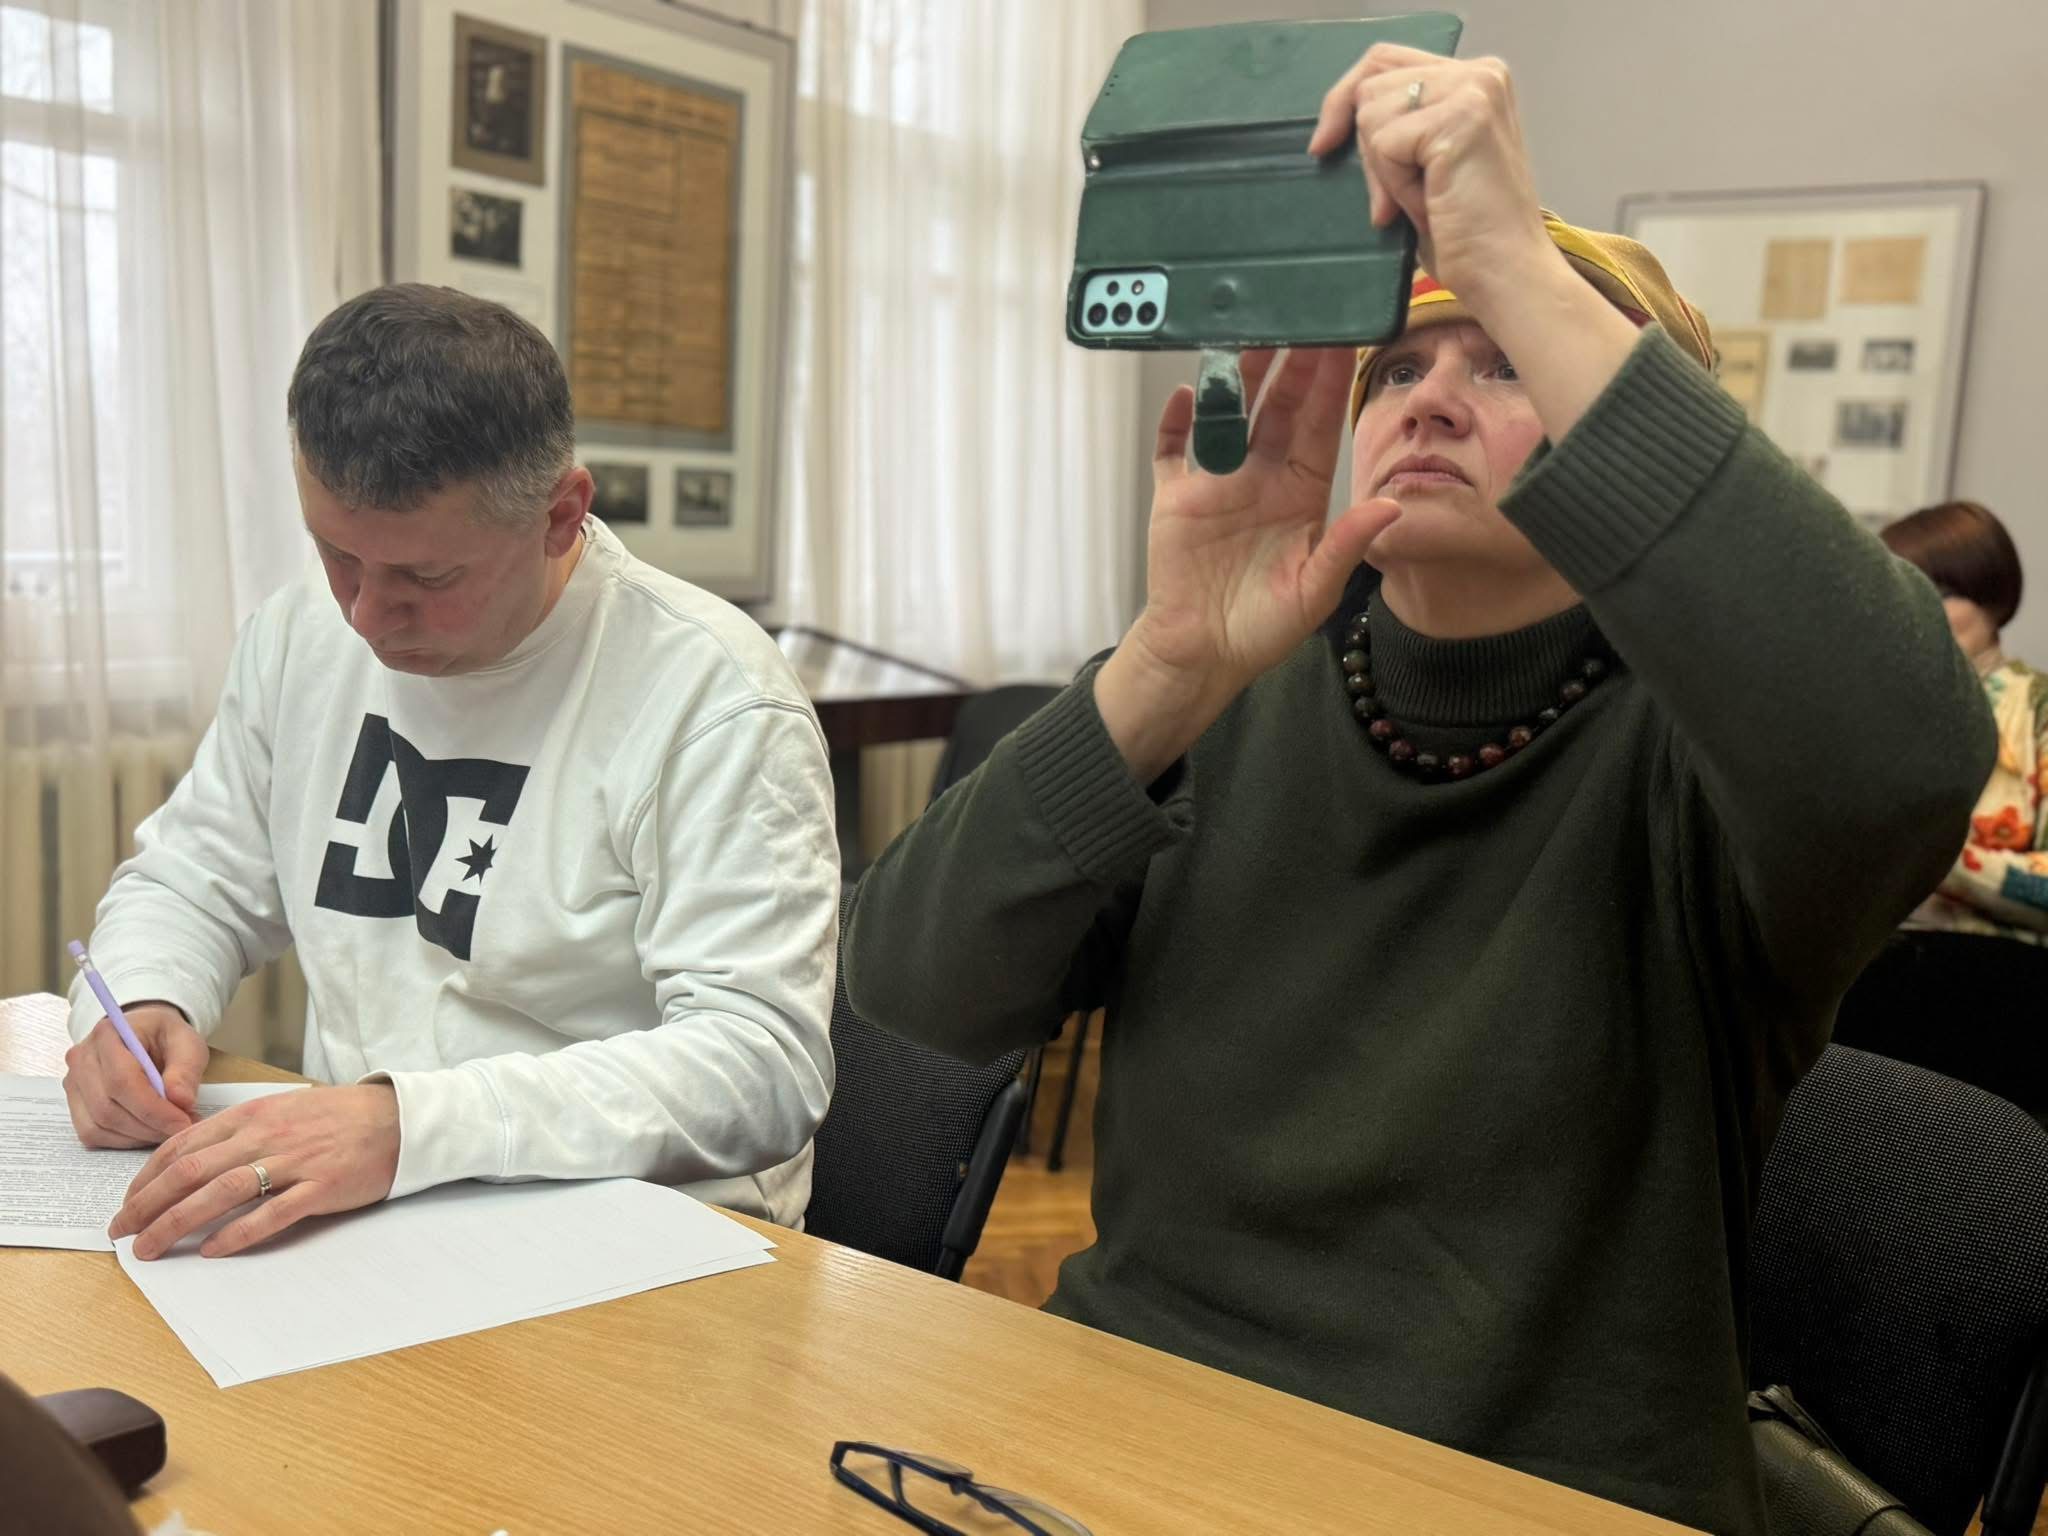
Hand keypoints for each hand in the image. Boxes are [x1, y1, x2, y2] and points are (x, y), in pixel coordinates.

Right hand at [63, 1003, 207, 1147]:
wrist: (145, 1036)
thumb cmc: (165, 1037)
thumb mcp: (187, 1042)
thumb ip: (186, 1069)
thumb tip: (181, 1102)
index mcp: (108, 1034)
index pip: (122, 1080)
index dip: (153, 1109)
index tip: (183, 1123)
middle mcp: (82, 1058)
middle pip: (107, 1107)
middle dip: (149, 1126)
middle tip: (181, 1130)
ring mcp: (73, 1083)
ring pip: (98, 1125)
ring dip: (138, 1137)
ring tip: (169, 1130)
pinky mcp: (75, 1104)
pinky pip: (92, 1134)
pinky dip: (123, 1140)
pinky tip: (148, 1132)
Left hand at [109, 1084, 400, 1258]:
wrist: (398, 1119)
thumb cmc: (338, 1117)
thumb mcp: (282, 1110)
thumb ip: (239, 1132)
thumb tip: (192, 1161)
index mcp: (252, 1116)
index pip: (183, 1146)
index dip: (146, 1177)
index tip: (128, 1203)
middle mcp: (266, 1136)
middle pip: (191, 1172)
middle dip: (147, 1205)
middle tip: (122, 1233)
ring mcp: (294, 1162)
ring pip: (220, 1194)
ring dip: (177, 1223)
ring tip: (151, 1248)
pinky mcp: (321, 1188)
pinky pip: (271, 1214)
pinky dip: (237, 1233)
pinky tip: (213, 1250)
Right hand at [1097, 347, 1402, 781]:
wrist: (1200, 656)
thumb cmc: (1262, 630)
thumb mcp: (1315, 591)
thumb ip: (1346, 545)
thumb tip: (1390, 506)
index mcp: (1300, 493)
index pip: (1319, 425)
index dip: (1330, 383)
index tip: (1344, 340)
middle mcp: (1262, 477)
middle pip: (1278, 407)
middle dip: (1291, 362)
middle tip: (1302, 312)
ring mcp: (1217, 483)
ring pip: (1230, 414)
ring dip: (1238, 375)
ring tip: (1247, 331)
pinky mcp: (1176, 496)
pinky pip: (1174, 449)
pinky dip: (1177, 422)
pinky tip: (1183, 392)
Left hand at [1307, 45, 1558, 321]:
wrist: (1505, 274)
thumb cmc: (1467, 233)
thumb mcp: (1425, 166)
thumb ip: (1398, 128)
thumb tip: (1334, 124)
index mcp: (1476, 78)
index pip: (1384, 60)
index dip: (1344, 98)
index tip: (1324, 143)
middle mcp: (1480, 74)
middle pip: (1370, 85)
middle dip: (1368, 149)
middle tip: (1396, 200)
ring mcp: (1473, 92)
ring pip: (1371, 114)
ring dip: (1386, 172)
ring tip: (1427, 200)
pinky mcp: (1460, 120)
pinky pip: (1384, 145)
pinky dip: (1395, 185)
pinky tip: (1430, 204)